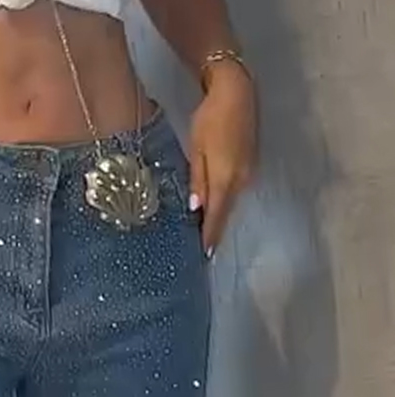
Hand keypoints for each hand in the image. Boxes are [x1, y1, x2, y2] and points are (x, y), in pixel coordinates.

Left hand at [188, 61, 257, 256]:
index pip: (217, 216)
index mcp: (226, 179)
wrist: (237, 90)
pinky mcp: (251, 164)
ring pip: (231, 201)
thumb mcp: (197, 149)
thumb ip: (198, 180)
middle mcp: (242, 180)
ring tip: (207, 231)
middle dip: (215, 230)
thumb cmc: (211, 117)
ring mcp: (249, 172)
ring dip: (221, 215)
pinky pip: (236, 189)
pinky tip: (217, 204)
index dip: (211, 236)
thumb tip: (196, 209)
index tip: (205, 255)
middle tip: (203, 248)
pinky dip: (226, 199)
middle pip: (226, 212)